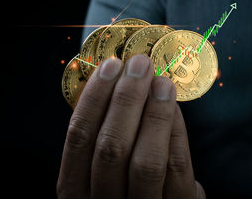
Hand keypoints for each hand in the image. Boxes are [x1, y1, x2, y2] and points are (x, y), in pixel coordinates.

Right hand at [57, 54, 205, 198]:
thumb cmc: (122, 190)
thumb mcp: (100, 174)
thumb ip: (100, 139)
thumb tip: (116, 84)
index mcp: (75, 191)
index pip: (78, 139)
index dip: (93, 98)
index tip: (109, 66)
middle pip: (111, 148)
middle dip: (125, 99)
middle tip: (139, 65)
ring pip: (146, 161)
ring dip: (154, 113)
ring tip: (161, 81)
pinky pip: (176, 168)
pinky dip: (174, 131)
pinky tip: (174, 106)